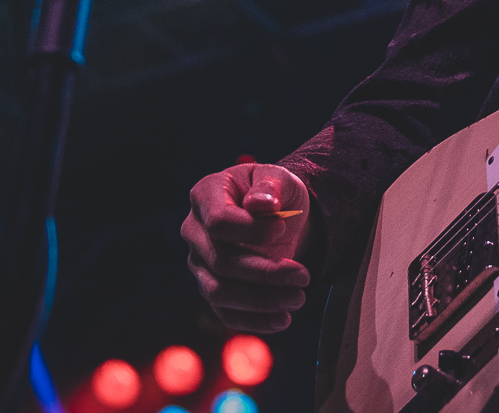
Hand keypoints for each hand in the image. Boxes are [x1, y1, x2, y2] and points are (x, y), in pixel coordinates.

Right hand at [181, 162, 312, 331]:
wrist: (278, 216)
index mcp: (205, 196)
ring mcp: (200, 264)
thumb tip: (263, 204)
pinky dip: (255, 321)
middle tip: (304, 276)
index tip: (283, 228)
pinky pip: (226, 314)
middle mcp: (194, 232)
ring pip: (219, 292)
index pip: (218, 221)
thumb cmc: (274, 193)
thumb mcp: (279, 177)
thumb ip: (270, 186)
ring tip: (298, 298)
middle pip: (220, 262)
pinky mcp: (212, 289)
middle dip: (265, 273)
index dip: (250, 230)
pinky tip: (283, 319)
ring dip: (261, 301)